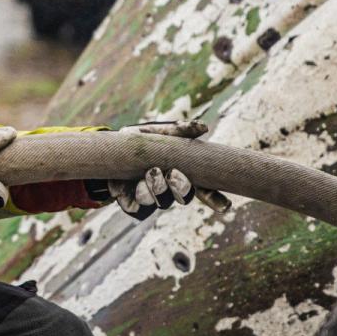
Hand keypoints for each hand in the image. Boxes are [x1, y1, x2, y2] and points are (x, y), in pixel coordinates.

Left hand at [86, 121, 231, 219]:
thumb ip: (180, 129)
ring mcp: (153, 198)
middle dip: (181, 188)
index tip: (226, 207)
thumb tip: (203, 127)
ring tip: (151, 172)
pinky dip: (138, 197)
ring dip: (158, 189)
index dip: (216, 200)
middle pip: (184, 197)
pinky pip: (139, 208)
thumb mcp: (160, 132)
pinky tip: (133, 185)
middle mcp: (170, 189)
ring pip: (162, 202)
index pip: (205, 190)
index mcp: (183, 174)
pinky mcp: (133, 204)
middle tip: (173, 174)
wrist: (110, 150)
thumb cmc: (142, 141)